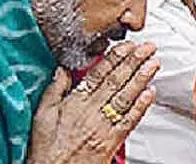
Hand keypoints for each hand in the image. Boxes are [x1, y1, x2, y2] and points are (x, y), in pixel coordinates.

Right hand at [26, 41, 158, 163]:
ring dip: (142, 78)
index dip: (114, 57)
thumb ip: (53, 91)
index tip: (127, 45)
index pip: (98, 74)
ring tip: (154, 63)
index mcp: (74, 103)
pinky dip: (141, 106)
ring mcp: (103, 126)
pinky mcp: (112, 142)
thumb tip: (62, 69)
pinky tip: (150, 93)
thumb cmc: (46, 150)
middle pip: (116, 81)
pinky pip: (129, 121)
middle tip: (148, 47)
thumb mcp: (41, 117)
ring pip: (126, 97)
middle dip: (134, 61)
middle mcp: (91, 112)